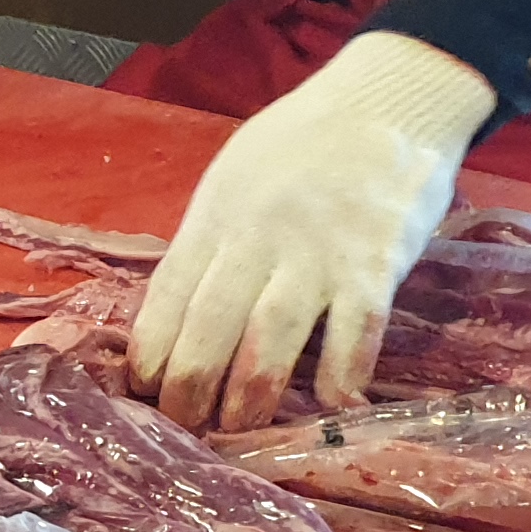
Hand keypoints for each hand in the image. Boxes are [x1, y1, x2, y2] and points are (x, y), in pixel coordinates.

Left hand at [130, 33, 499, 429]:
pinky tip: (333, 409)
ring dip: (250, 396)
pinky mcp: (376, 264)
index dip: (150, 350)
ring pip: (270, 339)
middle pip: (210, 326)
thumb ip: (209, 238)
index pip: (168, 294)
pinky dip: (342, 377)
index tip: (139, 393)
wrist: (391, 97)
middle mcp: (257, 238)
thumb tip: (178, 306)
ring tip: (237, 434)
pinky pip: (354, 333)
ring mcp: (317, 253)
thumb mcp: (235, 177)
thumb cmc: (305, 140)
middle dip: (188, 388)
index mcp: (215, 216)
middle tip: (182, 432)